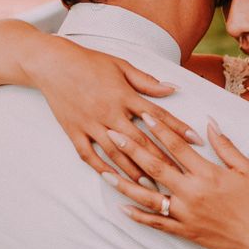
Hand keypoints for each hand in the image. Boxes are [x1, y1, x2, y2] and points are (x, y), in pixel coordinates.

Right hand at [29, 39, 199, 186]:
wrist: (52, 63)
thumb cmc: (90, 62)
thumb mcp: (121, 66)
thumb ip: (147, 81)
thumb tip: (172, 88)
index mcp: (124, 95)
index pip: (158, 116)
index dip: (178, 129)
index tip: (196, 141)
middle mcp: (109, 113)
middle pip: (141, 142)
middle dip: (161, 160)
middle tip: (178, 175)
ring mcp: (91, 124)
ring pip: (117, 154)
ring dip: (135, 171)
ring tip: (151, 186)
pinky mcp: (74, 132)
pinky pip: (89, 155)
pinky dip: (102, 169)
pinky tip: (115, 181)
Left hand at [105, 116, 248, 248]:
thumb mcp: (246, 168)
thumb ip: (225, 144)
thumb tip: (209, 122)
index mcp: (207, 173)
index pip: (176, 146)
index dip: (159, 128)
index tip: (142, 114)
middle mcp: (191, 192)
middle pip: (156, 166)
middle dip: (132, 149)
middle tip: (113, 135)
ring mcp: (185, 213)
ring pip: (148, 197)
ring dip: (125, 183)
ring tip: (105, 173)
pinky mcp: (183, 230)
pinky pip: (156, 223)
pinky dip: (138, 216)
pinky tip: (121, 207)